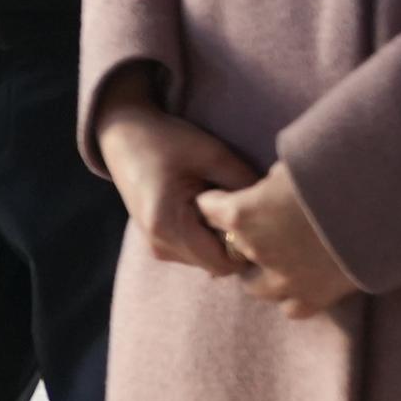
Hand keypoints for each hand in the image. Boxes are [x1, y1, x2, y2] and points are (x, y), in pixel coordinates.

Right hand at [100, 97, 260, 277]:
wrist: (124, 135)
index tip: (256, 219)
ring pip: (208, 261)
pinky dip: (208, 237)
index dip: (247, 246)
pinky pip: (196, 253)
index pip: (224, 264)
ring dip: (221, 240)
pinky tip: (207, 210)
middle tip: (242, 209)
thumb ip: (245, 186)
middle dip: (234, 243)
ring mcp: (155, 247)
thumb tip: (275, 214)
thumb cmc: (167, 140)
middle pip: (217, 265)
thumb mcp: (212, 155)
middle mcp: (158, 244)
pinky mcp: (157, 243)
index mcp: (168, 225)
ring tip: (221, 205)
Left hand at [199, 165, 358, 317]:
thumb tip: (267, 187)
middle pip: (228, 249)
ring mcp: (284, 279)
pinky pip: (290, 306)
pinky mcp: (315, 298)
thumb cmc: (334, 173)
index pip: (207, 208)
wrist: (385, 204)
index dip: (216, 200)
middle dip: (238, 238)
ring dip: (261, 270)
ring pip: (255, 285)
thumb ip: (268, 183)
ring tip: (280, 256)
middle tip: (258, 226)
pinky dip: (292, 294)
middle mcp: (256, 251)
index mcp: (242, 214)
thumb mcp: (290, 165)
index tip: (226, 197)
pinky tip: (304, 278)